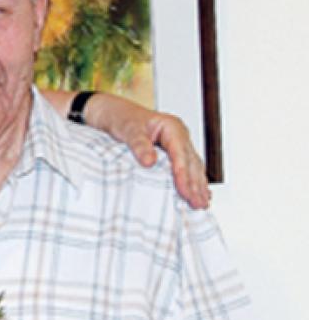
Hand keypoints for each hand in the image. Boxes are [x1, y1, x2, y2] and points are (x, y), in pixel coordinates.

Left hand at [85, 94, 210, 208]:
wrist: (117, 115)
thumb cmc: (123, 120)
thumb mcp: (128, 130)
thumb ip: (139, 145)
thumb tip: (149, 162)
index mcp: (171, 127)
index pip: (180, 153)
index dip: (183, 174)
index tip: (185, 191)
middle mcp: (179, 135)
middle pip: (190, 162)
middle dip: (195, 184)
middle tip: (197, 204)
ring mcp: (179, 144)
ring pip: (193, 167)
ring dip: (197, 186)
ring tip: (201, 204)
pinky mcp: (174, 153)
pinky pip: (188, 168)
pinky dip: (194, 181)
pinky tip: (199, 194)